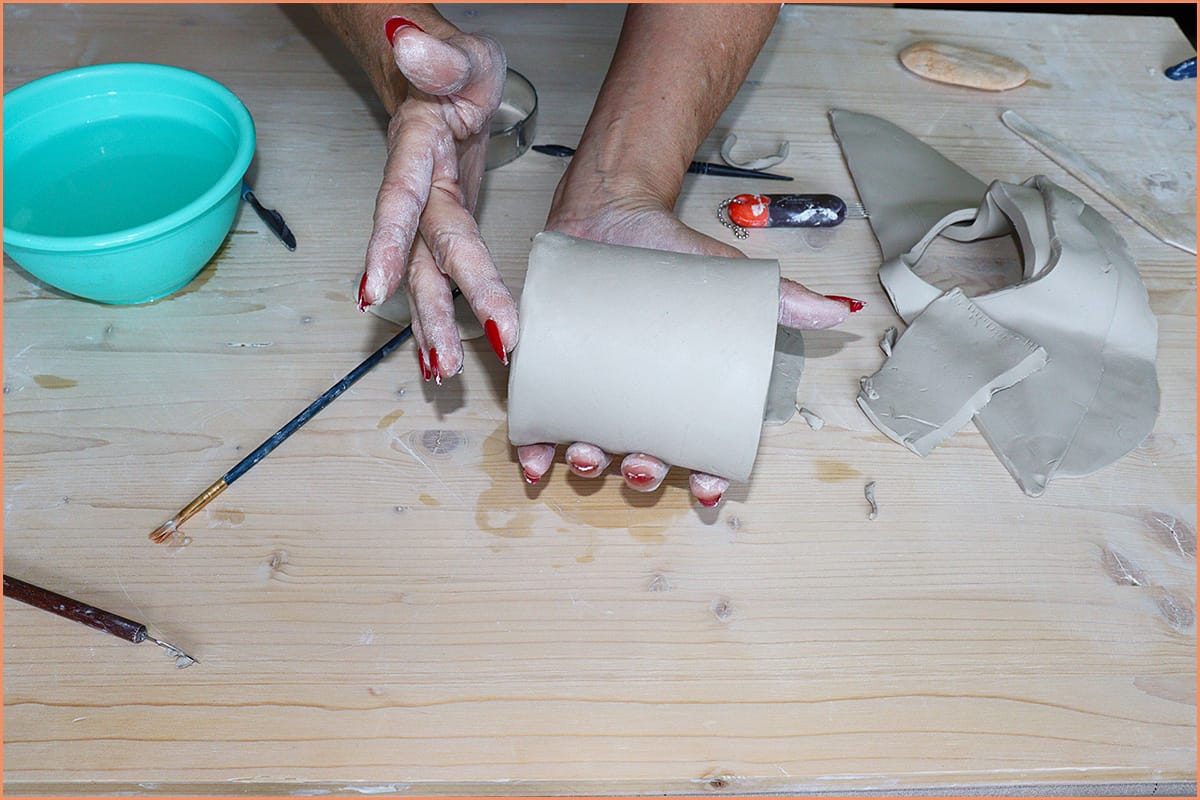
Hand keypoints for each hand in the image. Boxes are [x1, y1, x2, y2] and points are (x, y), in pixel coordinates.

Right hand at [358, 18, 517, 381]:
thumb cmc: (452, 68)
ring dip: (432, 327)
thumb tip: (407, 40)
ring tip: (440, 374)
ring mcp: (427, 213)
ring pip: (425, 277)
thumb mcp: (461, 53)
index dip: (386, 245)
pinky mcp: (443, 227)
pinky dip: (443, 315)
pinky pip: (441, 276)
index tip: (376, 290)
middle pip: (419, 257)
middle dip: (431, 311)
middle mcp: (416, 190)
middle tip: (444, 363)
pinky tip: (444, 354)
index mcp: (417, 151)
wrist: (438, 77)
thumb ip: (438, 54)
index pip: (401, 200)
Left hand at [517, 190, 859, 507]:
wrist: (611, 213)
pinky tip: (533, 460)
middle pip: (640, 456)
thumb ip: (778, 298)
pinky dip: (534, 445)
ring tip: (588, 456)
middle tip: (641, 466)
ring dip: (587, 465)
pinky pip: (538, 419)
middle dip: (640, 473)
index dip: (704, 479)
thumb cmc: (671, 254)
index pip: (696, 449)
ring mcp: (589, 389)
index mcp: (678, 393)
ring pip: (588, 446)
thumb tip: (837, 311)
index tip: (705, 489)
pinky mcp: (549, 370)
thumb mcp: (726, 278)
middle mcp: (633, 401)